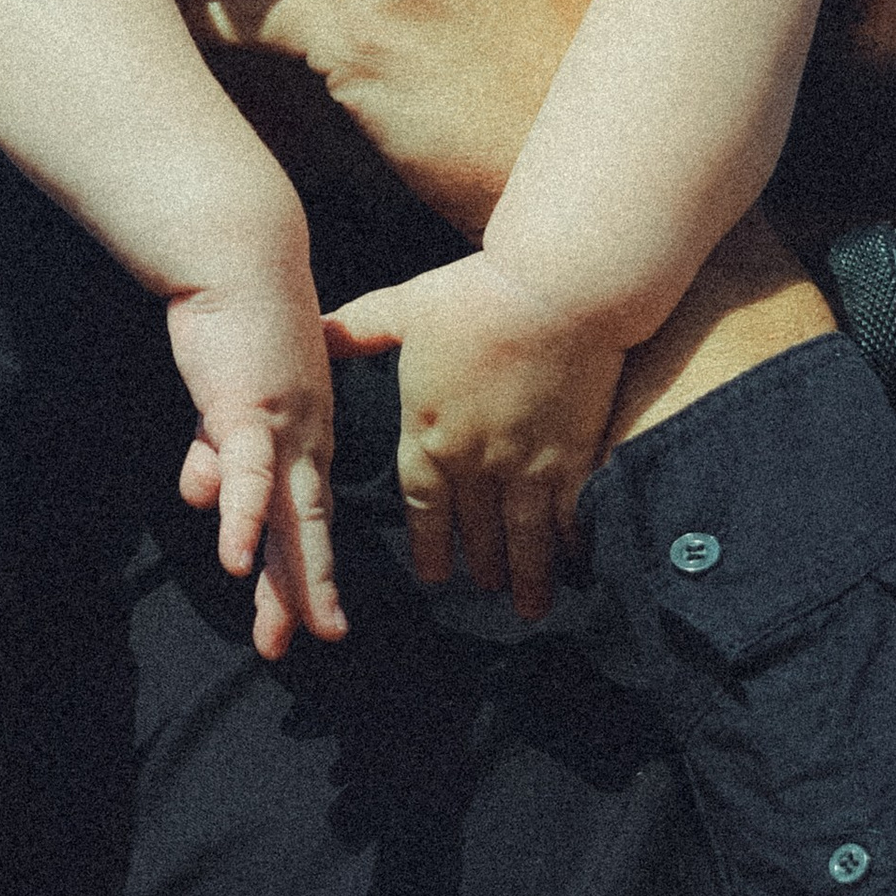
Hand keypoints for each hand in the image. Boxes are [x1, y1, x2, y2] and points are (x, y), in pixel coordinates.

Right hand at [166, 261, 347, 660]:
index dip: (308, 568)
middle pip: (307, 528)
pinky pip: (248, 475)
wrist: (240, 258)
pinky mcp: (248, 410)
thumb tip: (197, 499)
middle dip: (309, 591)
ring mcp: (282, 428)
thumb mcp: (223, 404)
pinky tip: (237, 561)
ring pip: (290, 514)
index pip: (307, 515)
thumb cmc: (236, 323)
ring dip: (292, 574)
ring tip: (292, 630)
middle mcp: (305, 441)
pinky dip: (244, 519)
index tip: (316, 619)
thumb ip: (214, 452)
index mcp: (305, 438)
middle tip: (318, 642)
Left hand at [324, 252, 624, 621]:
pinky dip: (572, 544)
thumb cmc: (477, 293)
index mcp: (428, 433)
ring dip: (525, 575)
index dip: (429, 544)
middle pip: (475, 531)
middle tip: (485, 589)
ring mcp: (526, 465)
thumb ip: (363, 328)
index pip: (421, 507)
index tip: (433, 573)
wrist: (556, 290)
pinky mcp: (573, 456)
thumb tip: (318, 328)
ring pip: (523, 539)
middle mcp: (475, 462)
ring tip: (529, 605)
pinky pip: (571, 516)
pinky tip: (577, 562)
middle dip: (480, 565)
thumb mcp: (407, 306)